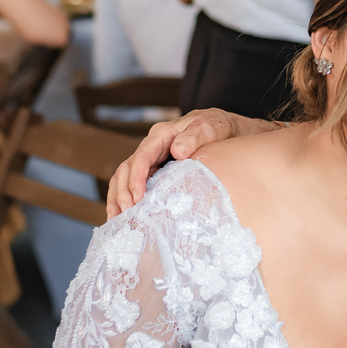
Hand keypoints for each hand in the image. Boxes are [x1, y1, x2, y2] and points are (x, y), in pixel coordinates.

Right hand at [105, 109, 278, 216]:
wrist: (228, 131)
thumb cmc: (219, 128)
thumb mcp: (211, 127)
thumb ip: (195, 135)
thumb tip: (178, 150)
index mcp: (162, 135)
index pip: (142, 156)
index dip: (136, 177)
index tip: (138, 197)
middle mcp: (152, 146)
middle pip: (127, 168)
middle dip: (123, 192)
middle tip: (127, 214)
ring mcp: (152, 159)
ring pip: (124, 177)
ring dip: (118, 198)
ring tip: (118, 219)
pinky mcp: (155, 171)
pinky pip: (132, 184)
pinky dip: (123, 199)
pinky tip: (121, 217)